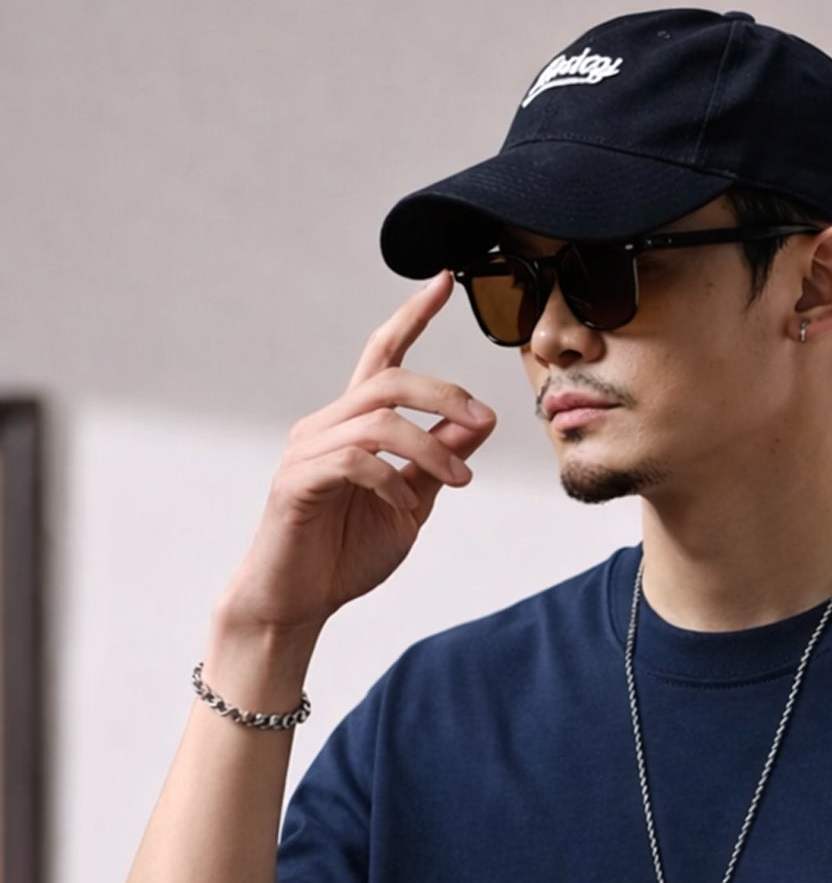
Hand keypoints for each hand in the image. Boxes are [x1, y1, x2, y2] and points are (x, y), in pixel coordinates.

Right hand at [214, 269, 497, 638]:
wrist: (298, 602)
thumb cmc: (345, 553)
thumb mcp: (411, 502)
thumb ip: (439, 459)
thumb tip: (479, 417)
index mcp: (354, 425)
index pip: (384, 355)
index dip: (412, 315)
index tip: (445, 280)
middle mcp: (326, 425)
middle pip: (390, 379)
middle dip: (444, 394)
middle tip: (482, 421)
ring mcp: (307, 451)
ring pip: (379, 420)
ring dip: (431, 446)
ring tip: (460, 480)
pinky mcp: (296, 482)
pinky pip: (354, 460)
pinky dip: (391, 481)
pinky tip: (403, 508)